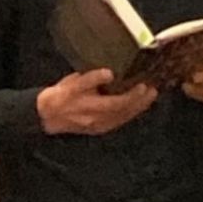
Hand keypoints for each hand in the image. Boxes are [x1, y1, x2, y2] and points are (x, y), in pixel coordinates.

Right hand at [37, 68, 157, 135]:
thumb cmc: (61, 95)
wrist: (48, 115)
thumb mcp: (73, 83)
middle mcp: (99, 120)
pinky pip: (118, 122)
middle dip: (141, 103)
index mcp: (92, 108)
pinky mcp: (99, 128)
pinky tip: (135, 107)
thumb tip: (109, 73)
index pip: (118, 103)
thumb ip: (91, 78)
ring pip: (124, 119)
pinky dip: (129, 114)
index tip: (144, 85)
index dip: (133, 96)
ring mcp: (100, 126)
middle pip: (125, 113)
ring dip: (138, 109)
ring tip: (149, 97)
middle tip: (154, 90)